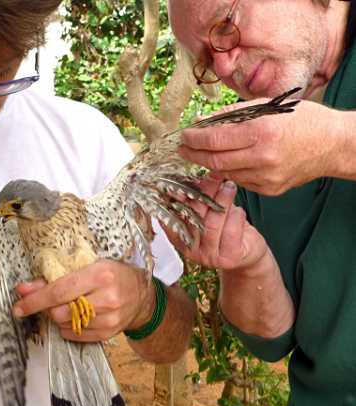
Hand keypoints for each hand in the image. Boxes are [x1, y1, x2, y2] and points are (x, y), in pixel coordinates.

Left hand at [13, 260, 154, 341]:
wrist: (141, 295)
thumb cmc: (113, 274)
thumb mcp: (88, 266)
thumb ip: (55, 278)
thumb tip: (24, 289)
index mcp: (101, 274)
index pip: (60, 290)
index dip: (36, 300)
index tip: (18, 307)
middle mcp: (107, 298)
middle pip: (61, 311)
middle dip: (47, 308)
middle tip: (48, 302)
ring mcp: (109, 318)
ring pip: (66, 325)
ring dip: (58, 317)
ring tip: (67, 305)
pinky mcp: (109, 333)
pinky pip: (75, 335)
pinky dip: (68, 327)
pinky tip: (75, 316)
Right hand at [167, 176, 267, 271]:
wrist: (248, 253)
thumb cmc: (225, 228)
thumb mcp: (208, 214)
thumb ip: (197, 200)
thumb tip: (193, 178)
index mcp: (179, 237)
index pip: (170, 217)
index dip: (175, 199)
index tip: (183, 181)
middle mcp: (190, 249)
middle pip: (192, 217)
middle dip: (204, 194)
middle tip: (214, 179)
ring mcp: (208, 256)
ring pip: (212, 223)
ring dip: (222, 200)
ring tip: (229, 187)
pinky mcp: (228, 258)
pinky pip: (231, 231)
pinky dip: (236, 216)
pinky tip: (239, 210)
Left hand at [180, 99, 340, 194]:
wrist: (332, 145)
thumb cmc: (302, 120)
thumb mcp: (269, 106)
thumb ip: (234, 114)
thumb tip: (203, 122)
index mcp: (261, 131)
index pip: (215, 139)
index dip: (194, 139)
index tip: (183, 136)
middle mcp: (262, 157)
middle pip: (215, 161)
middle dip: (193, 155)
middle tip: (182, 150)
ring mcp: (266, 177)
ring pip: (225, 173)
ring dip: (208, 164)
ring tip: (200, 155)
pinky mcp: (270, 189)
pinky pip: (240, 181)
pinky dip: (229, 172)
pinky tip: (226, 163)